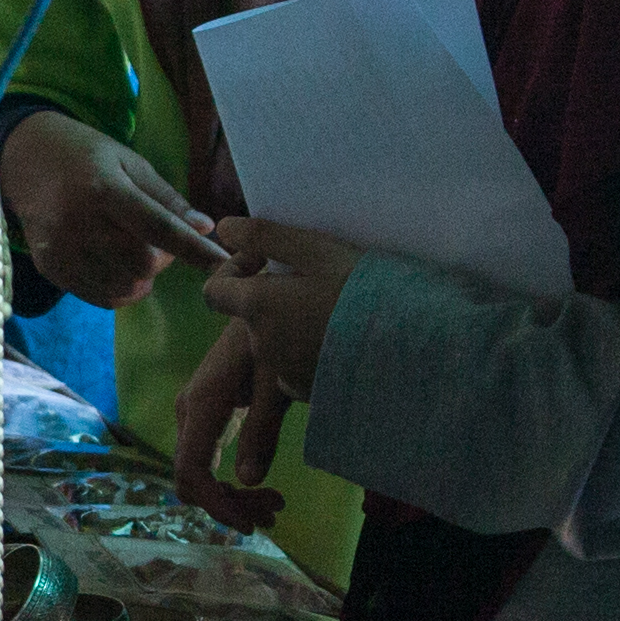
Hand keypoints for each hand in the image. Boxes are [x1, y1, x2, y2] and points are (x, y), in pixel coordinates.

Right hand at [0, 108, 221, 309]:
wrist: (24, 160)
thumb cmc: (88, 157)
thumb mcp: (130, 163)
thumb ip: (168, 199)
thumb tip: (206, 229)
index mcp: (104, 189)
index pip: (158, 227)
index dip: (194, 249)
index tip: (223, 263)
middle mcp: (78, 222)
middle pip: (143, 264)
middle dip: (162, 259)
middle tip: (154, 239)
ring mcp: (60, 250)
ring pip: (125, 288)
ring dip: (142, 276)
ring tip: (129, 247)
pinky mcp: (49, 269)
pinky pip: (102, 298)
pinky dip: (120, 287)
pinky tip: (112, 261)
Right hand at [172, 320, 290, 529]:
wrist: (261, 301)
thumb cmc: (272, 335)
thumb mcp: (276, 383)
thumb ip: (262, 430)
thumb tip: (247, 480)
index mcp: (203, 404)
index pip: (192, 471)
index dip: (216, 504)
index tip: (250, 524)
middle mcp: (188, 412)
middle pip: (192, 479)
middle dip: (229, 504)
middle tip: (274, 512)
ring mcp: (193, 413)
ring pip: (198, 473)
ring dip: (231, 496)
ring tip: (275, 504)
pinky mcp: (205, 415)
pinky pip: (206, 460)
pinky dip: (229, 480)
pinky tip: (260, 487)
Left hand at [196, 216, 359, 399]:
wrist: (405, 344)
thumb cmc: (361, 288)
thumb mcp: (315, 250)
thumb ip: (266, 236)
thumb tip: (224, 228)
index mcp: (256, 307)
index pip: (213, 292)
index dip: (233, 271)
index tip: (264, 261)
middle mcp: (261, 345)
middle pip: (250, 317)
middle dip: (272, 297)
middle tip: (315, 281)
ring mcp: (283, 373)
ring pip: (274, 342)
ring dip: (291, 325)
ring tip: (334, 311)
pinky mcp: (307, 392)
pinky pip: (295, 368)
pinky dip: (308, 353)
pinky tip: (341, 341)